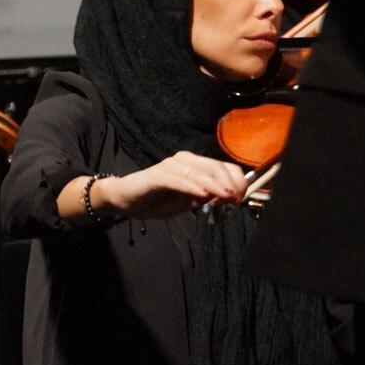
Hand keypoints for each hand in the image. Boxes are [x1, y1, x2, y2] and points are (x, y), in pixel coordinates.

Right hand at [97, 151, 246, 219]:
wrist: (123, 200)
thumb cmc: (153, 201)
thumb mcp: (184, 203)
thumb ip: (203, 199)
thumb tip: (222, 199)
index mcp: (193, 166)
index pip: (223, 167)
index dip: (236, 180)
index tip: (241, 197)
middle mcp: (184, 161)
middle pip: (215, 167)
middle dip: (229, 184)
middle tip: (236, 200)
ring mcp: (170, 166)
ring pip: (200, 173)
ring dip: (215, 186)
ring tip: (226, 198)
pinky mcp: (157, 175)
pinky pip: (179, 180)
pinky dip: (192, 187)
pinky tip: (203, 196)